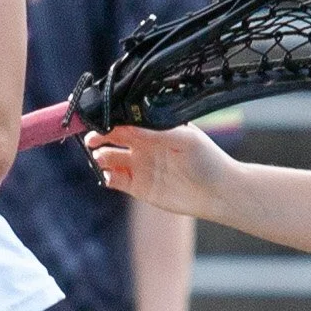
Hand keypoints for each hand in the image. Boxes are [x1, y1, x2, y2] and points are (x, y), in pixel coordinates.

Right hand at [85, 122, 231, 220]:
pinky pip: (114, 180)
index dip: (108, 118)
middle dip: (98, 136)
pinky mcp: (138, 187)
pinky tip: (109, 175)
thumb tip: (127, 124)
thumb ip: (155, 131)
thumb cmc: (207, 159)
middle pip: (112, 137)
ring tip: (102, 159)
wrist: (218, 193)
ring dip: (101, 157)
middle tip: (91, 139)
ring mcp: (140, 166)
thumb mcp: (183, 138)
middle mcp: (144, 145)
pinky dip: (106, 176)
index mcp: (154, 129)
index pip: (125, 119)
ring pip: (109, 159)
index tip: (93, 117)